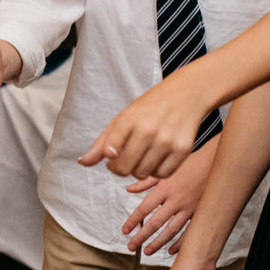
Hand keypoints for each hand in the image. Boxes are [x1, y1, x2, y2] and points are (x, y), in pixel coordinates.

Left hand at [83, 77, 212, 180]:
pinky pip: (163, 175)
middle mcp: (148, 130)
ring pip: (142, 173)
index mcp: (129, 119)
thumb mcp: (123, 117)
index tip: (111, 154)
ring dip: (137, 171)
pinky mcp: (183, 149)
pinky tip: (155, 160)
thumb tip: (82, 162)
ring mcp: (167, 141)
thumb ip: (102, 141)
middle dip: (118, 168)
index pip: (111, 145)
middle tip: (121, 160)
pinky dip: (156, 172)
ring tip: (139, 158)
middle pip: (124, 168)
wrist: (187, 94)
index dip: (109, 155)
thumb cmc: (149, 108)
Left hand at [122, 137, 216, 254]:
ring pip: (171, 230)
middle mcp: (176, 201)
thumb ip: (146, 182)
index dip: (133, 221)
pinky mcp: (200, 213)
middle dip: (142, 237)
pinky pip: (189, 231)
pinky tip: (172, 251)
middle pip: (155, 223)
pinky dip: (181, 243)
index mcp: (165, 189)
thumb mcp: (166, 170)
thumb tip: (128, 189)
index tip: (124, 231)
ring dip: (159, 243)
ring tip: (147, 251)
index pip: (144, 208)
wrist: (217, 163)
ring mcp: (189, 209)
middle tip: (132, 247)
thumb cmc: (190, 164)